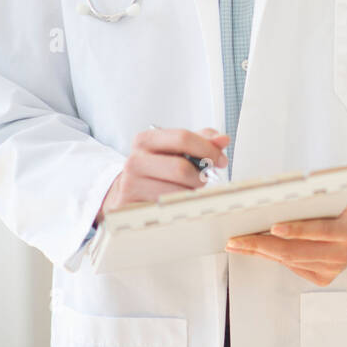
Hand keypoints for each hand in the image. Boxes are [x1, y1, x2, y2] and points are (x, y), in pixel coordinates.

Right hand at [96, 127, 228, 223]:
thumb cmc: (155, 167)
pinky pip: (166, 209)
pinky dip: (178, 206)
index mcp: (146, 140)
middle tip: (202, 179)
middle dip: (199, 176)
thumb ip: (200, 140)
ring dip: (189, 193)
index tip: (219, 160)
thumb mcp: (174, 148)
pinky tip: (174, 200)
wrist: (125, 189)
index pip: (183, 138)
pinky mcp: (130, 207)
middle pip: (181, 168)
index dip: (207, 149)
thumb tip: (222, 140)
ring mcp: (130, 184)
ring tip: (184, 189)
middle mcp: (135, 160)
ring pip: (176, 192)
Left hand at [224, 188, 346, 286]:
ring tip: (238, 244)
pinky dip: (275, 257)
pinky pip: (294, 267)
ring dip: (262, 252)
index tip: (273, 226)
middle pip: (295, 252)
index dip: (295, 230)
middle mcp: (342, 253)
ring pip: (290, 261)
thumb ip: (322, 196)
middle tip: (237, 239)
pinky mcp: (326, 276)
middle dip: (262, 246)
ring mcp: (334, 268)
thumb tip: (284, 196)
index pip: (318, 231)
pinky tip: (259, 248)